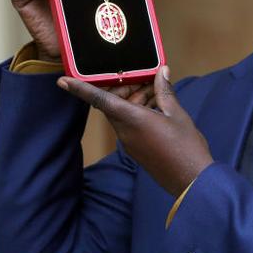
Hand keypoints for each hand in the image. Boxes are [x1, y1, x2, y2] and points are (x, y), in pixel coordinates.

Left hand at [57, 67, 212, 196]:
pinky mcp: (135, 149)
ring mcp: (129, 141)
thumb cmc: (186, 146)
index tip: (62, 81)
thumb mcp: (177, 114)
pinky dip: (138, 112)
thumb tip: (162, 72)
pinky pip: (129, 124)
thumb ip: (165, 91)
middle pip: (113, 103)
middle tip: (145, 78)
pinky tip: (157, 107)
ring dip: (134, 99)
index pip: (99, 100)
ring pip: (122, 113)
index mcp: (132, 119)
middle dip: (125, 87)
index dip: (80, 89)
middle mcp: (125, 130)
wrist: (190, 180)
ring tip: (157, 93)